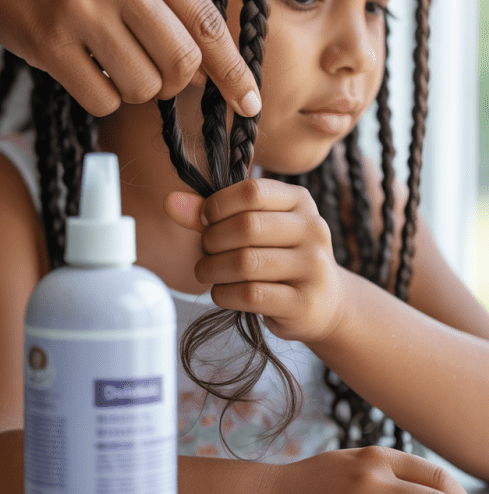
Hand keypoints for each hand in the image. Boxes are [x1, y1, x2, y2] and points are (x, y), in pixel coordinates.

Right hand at [0, 0, 261, 118]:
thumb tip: (205, 55)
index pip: (207, 18)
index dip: (233, 69)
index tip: (248, 102)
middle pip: (182, 63)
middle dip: (178, 83)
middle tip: (159, 75)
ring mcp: (81, 9)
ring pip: (143, 87)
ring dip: (135, 89)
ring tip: (111, 60)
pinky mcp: (48, 44)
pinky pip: (101, 100)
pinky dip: (101, 97)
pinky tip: (84, 69)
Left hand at [164, 176, 343, 344]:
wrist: (324, 302)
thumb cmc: (278, 257)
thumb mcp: (255, 228)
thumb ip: (213, 213)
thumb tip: (170, 202)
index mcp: (300, 201)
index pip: (252, 191)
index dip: (218, 204)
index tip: (205, 220)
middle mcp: (313, 229)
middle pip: (246, 226)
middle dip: (212, 240)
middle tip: (205, 251)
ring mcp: (313, 267)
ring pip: (245, 262)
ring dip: (213, 269)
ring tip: (207, 272)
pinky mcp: (304, 303)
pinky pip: (250, 295)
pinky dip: (224, 293)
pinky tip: (221, 292)